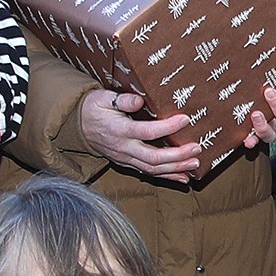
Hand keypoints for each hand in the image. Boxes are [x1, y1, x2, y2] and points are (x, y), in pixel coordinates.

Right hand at [76, 88, 200, 181]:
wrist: (78, 125)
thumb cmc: (94, 108)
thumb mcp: (103, 98)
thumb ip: (122, 99)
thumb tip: (139, 100)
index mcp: (119, 129)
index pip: (146, 131)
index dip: (167, 127)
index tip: (185, 119)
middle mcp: (124, 148)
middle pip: (153, 157)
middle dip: (177, 156)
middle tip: (197, 149)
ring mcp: (126, 158)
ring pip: (153, 169)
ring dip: (176, 169)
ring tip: (195, 165)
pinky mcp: (128, 163)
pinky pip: (149, 173)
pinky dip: (167, 177)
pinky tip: (184, 178)